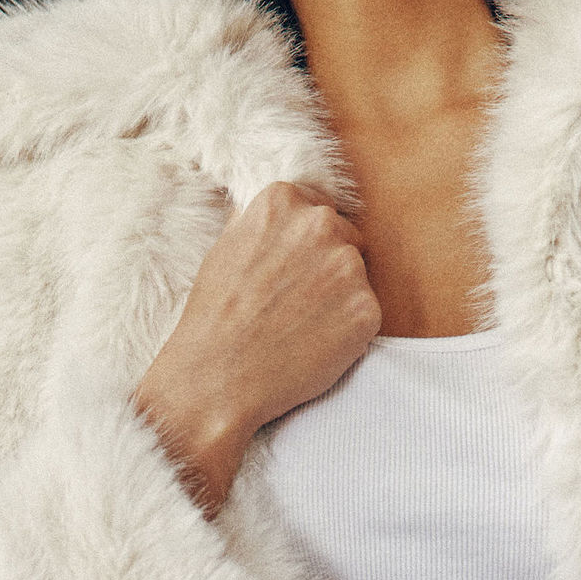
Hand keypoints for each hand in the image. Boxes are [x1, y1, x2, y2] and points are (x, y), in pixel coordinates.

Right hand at [133, 179, 380, 515]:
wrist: (217, 378)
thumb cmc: (214, 317)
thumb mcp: (226, 246)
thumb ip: (263, 222)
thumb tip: (286, 210)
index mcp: (282, 201)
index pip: (316, 208)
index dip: (304, 244)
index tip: (290, 269)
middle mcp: (320, 224)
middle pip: (344, 237)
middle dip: (327, 265)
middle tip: (295, 302)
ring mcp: (347, 267)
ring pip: (356, 276)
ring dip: (339, 297)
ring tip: (299, 326)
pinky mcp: (366, 309)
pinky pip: (365, 314)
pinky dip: (348, 331)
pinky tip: (313, 344)